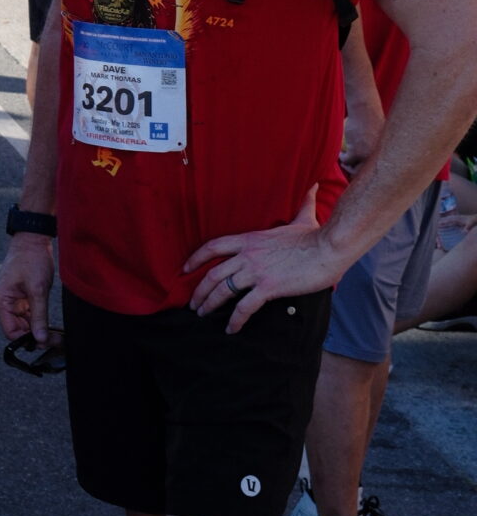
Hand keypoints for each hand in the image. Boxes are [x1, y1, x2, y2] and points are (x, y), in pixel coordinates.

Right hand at [0, 235, 55, 344]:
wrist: (33, 239)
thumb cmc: (31, 259)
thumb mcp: (38, 289)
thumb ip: (39, 316)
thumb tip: (40, 339)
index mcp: (1, 300)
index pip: (10, 331)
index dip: (26, 339)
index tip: (44, 342)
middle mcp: (4, 302)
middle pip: (18, 329)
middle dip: (35, 336)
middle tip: (55, 340)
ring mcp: (13, 300)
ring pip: (25, 324)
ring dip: (39, 329)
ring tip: (56, 335)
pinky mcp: (22, 297)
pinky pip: (29, 315)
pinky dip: (39, 320)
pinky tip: (51, 325)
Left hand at [185, 188, 338, 333]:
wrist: (330, 248)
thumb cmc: (318, 235)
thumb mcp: (303, 217)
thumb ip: (302, 204)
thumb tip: (311, 186)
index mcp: (250, 239)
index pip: (213, 246)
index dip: (195, 258)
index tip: (185, 268)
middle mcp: (247, 255)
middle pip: (212, 273)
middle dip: (199, 290)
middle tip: (193, 303)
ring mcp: (256, 271)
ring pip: (222, 290)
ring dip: (210, 304)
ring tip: (204, 315)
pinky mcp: (268, 287)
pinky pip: (244, 307)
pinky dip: (235, 320)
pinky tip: (231, 329)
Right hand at [339, 94, 384, 172]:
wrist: (366, 112)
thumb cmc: (373, 118)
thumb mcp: (379, 133)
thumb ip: (377, 144)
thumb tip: (373, 153)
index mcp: (384, 155)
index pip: (376, 169)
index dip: (368, 172)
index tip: (360, 169)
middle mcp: (377, 158)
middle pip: (365, 172)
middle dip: (355, 173)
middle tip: (349, 167)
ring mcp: (366, 156)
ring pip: (354, 168)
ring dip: (347, 166)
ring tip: (343, 161)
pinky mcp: (356, 153)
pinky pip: (346, 159)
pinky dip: (342, 158)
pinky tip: (340, 154)